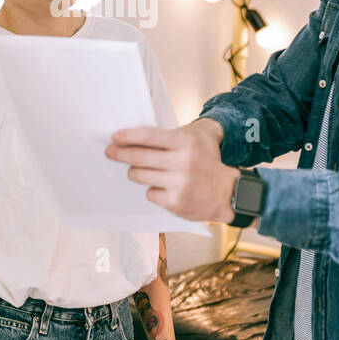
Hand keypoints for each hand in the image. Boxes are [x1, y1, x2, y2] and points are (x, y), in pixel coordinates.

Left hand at [105, 119, 239, 223]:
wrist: (228, 192)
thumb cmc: (206, 162)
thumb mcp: (193, 141)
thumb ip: (168, 138)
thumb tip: (134, 139)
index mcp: (186, 143)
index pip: (149, 136)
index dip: (128, 136)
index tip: (114, 137)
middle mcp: (183, 162)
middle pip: (140, 157)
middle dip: (120, 153)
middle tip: (110, 152)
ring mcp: (179, 184)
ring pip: (140, 176)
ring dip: (135, 172)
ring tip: (138, 170)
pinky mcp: (176, 203)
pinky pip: (150, 193)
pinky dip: (153, 190)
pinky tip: (163, 187)